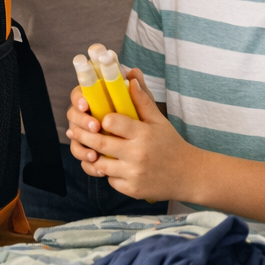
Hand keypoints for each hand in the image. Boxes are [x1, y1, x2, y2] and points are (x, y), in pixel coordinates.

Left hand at [66, 68, 194, 200]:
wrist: (190, 175)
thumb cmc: (171, 144)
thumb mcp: (159, 120)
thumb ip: (142, 99)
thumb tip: (130, 74)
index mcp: (143, 134)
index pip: (112, 123)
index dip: (102, 120)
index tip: (97, 117)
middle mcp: (138, 155)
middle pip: (100, 144)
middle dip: (84, 136)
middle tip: (74, 130)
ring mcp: (134, 174)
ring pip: (101, 165)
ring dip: (92, 156)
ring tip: (85, 147)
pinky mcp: (132, 190)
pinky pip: (110, 180)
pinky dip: (106, 173)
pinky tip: (106, 164)